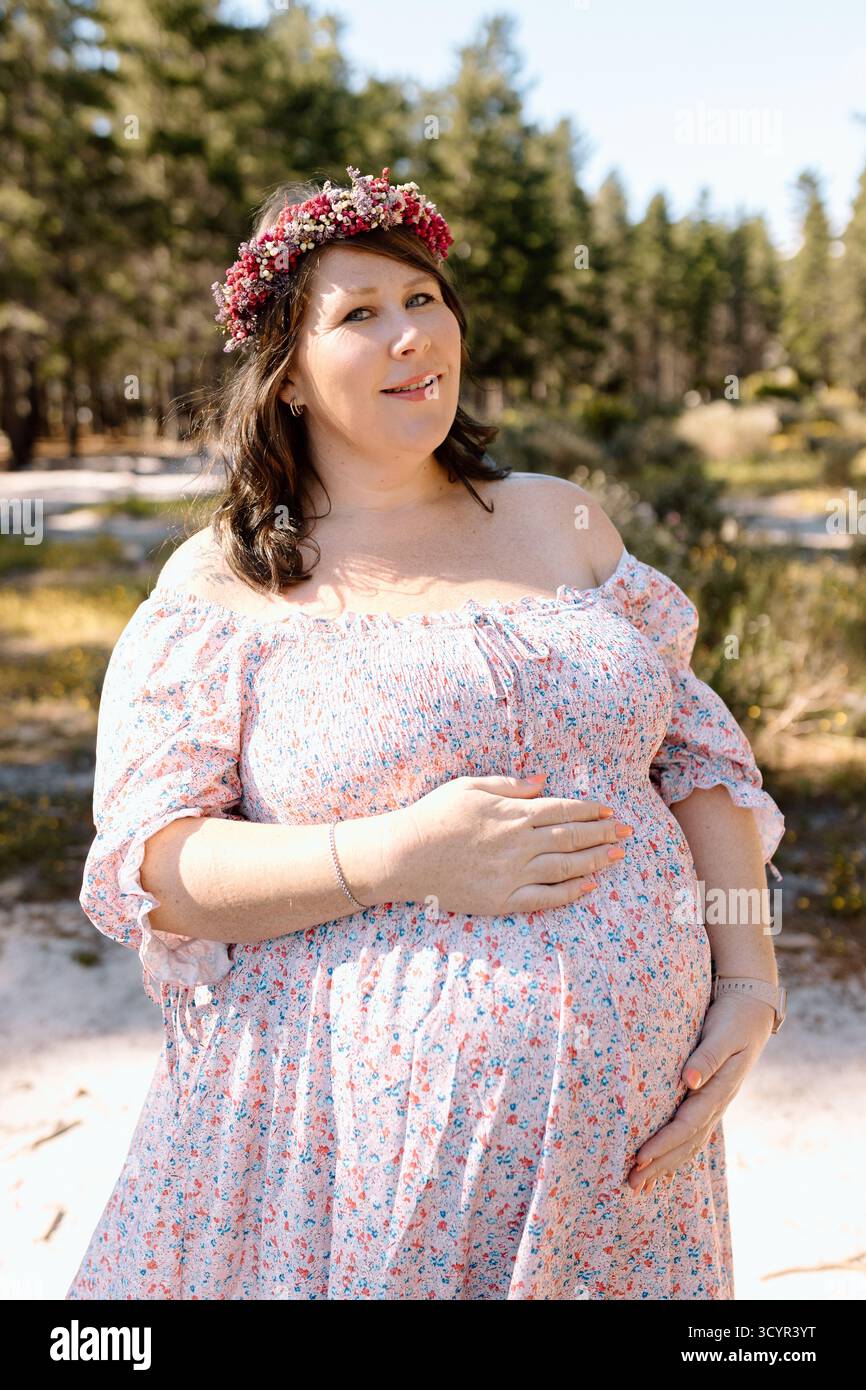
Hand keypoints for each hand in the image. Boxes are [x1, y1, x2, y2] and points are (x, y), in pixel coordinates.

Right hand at [381, 773, 632, 914]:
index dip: (591, 810)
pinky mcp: (503, 900)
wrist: (405, 856)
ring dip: (595, 861)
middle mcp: (519, 843)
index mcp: (513, 813)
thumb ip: (509, 785)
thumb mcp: (469, 786)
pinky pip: (545, 898)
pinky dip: (569, 893)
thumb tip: (542, 783)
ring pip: (565, 867)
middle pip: (572, 837)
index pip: (564, 809)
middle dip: (604, 833)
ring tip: (616, 857)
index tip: (610, 810)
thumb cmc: (434, 816)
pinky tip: (588, 887)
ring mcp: (513, 873)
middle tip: (627, 833)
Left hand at [627, 992, 775, 1194]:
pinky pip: (693, 1135)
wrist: (753, 1013)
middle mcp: (718, 1103)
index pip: (687, 1124)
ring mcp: (715, 1105)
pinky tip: (663, 1167)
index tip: (639, 1157)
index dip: (663, 1143)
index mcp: (719, 1090)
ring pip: (690, 1144)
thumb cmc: (734, 1020)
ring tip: (642, 1185)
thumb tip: (689, 1080)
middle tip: (632, 1184)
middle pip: (686, 1142)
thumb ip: (707, 1057)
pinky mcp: (710, 1101)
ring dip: (666, 1165)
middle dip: (659, 1164)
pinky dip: (677, 1153)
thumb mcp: (722, 1034)